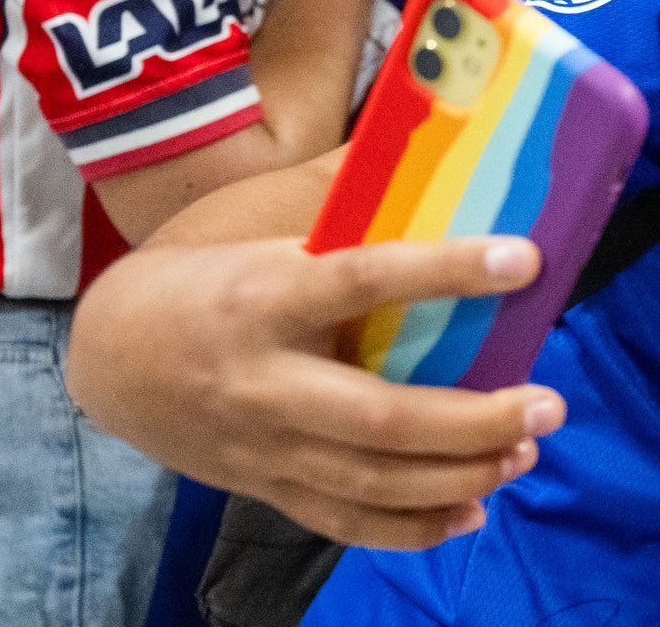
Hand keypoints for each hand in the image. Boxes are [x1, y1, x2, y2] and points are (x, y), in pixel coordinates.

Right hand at [67, 234, 566, 550]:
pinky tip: (476, 509)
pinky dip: (415, 528)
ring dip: (463, 474)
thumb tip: (437, 132)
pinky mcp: (265, 486)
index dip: (447, 271)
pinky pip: (346, 521)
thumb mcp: (257, 223)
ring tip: (527, 448)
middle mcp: (263, 380)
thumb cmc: (207, 275)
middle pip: (379, 416)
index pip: (363, 278)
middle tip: (549, 400)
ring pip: (373, 480)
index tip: (524, 260)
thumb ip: (342, 197)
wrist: (110, 355)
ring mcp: (263, 446)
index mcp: (264, 295)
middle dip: (475, 418)